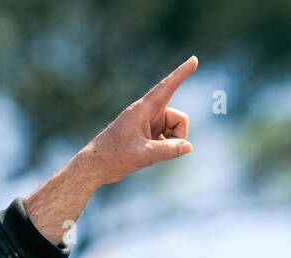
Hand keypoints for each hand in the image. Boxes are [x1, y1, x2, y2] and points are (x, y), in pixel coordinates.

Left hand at [77, 55, 196, 185]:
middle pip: (179, 118)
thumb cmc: (114, 156)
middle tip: (165, 151)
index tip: (194, 59)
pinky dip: (164, 149)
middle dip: (179, 135)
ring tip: (150, 155)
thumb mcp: (142, 155)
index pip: (167, 87)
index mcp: (143, 109)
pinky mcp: (148, 134)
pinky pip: (167, 139)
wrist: (95, 166)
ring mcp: (149, 123)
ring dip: (170, 144)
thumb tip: (188, 147)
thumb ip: (167, 150)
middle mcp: (148, 113)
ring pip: (175, 130)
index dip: (181, 73)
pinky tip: (148, 158)